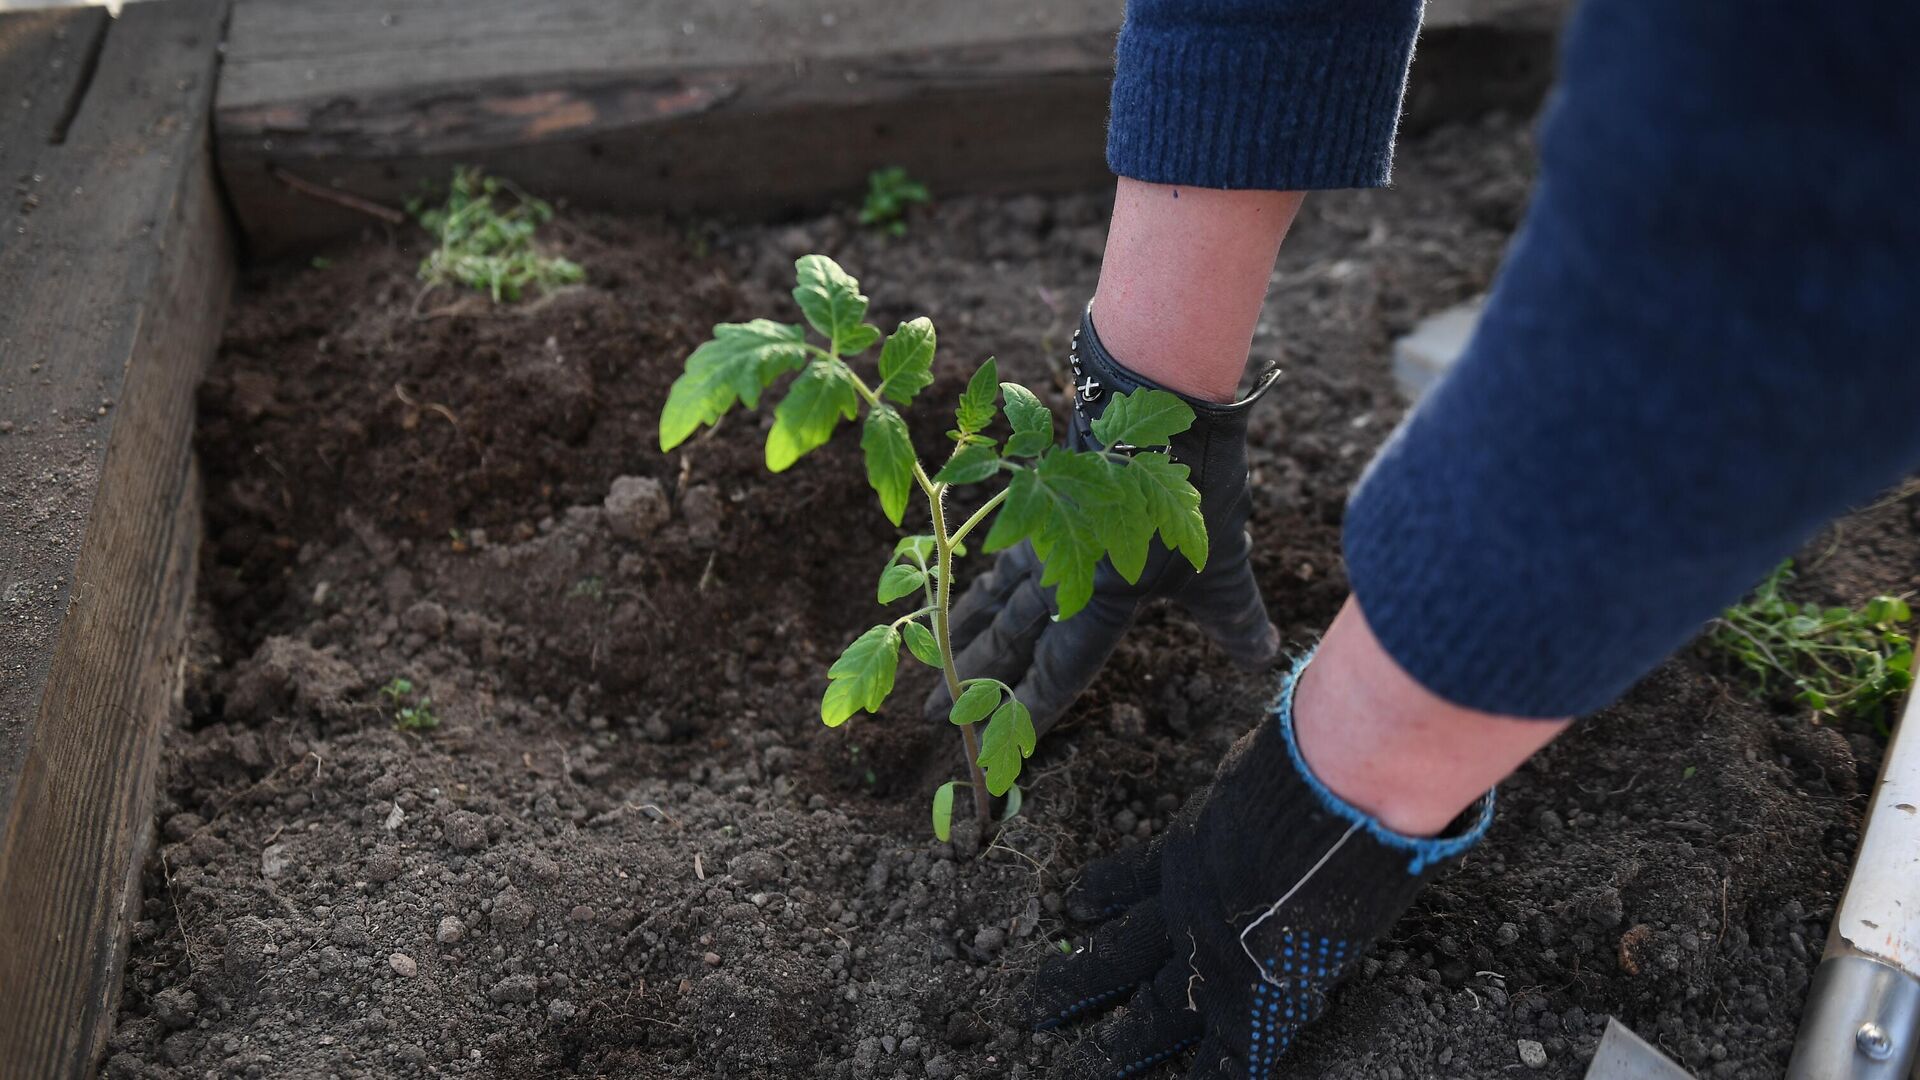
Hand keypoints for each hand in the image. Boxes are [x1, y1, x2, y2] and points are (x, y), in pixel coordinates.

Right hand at [925, 306, 1280, 736]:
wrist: (1153, 399)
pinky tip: (967, 584)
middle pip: (1006, 638)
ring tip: (937, 659)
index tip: (994, 750)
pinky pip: (1000, 555)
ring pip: (992, 596)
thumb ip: (1234, 614)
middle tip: (931, 712)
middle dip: (972, 679)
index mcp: (1098, 598)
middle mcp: (1059, 572)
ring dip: (964, 633)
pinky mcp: (1039, 502)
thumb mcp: (1219, 560)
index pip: (1057, 669)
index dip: (1027, 709)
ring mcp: (1042, 534)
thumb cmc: (1189, 486)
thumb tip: (1263, 656)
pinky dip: (981, 580)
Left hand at [1026, 655, 1494, 1078]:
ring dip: (1120, 1040)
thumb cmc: (1305, 770)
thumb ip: (1254, 781)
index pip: (1137, 882)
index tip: (1075, 906)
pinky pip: (1230, 1056)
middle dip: (1078, 980)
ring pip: (1155, 1010)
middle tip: (1032, 1005)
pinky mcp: (1254, 996)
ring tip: (1083, 1062)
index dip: (1106, 894)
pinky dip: (1212, 1077)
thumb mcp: (1261, 772)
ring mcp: (1216, 954)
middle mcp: (1190, 907)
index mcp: (1190, 852)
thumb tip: (1284, 734)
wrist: (1333, 807)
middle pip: (1122, 954)